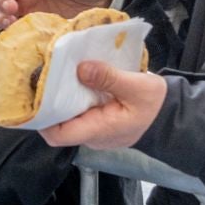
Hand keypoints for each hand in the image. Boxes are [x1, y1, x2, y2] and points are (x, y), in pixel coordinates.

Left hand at [39, 60, 169, 150]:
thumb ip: (110, 78)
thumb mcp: (139, 87)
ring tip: (53, 73)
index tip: (36, 94)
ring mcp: (93, 129)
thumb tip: (81, 69)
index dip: (41, 118)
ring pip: (67, 117)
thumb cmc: (155, 104)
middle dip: (48, 102)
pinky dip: (71, 96)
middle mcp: (91, 134)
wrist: (169, 113)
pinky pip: (77, 111)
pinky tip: (69, 77)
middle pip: (58, 124)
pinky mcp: (96, 120)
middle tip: (42, 76)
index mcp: (99, 130)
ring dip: (59, 97)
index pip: (58, 135)